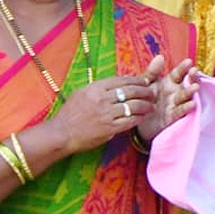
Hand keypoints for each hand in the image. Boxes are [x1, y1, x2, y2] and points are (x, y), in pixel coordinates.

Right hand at [49, 75, 164, 154]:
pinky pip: (129, 121)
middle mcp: (102, 98)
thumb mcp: (82, 93)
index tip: (145, 82)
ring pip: (133, 106)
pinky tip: (143, 117)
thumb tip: (116, 85)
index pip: (122, 80)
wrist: (61, 133)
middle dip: (145, 91)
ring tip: (152, 106)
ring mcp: (107, 114)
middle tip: (153, 93)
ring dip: (146, 105)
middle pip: (131, 91)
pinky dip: (138, 118)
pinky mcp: (109, 128)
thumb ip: (98, 88)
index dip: (137, 81)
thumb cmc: (70, 113)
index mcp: (96, 87)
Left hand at [134, 56, 198, 142]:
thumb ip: (152, 72)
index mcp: (170, 82)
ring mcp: (176, 104)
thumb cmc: (145, 98)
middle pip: (186, 84)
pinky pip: (180, 111)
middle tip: (195, 71)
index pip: (178, 73)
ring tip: (195, 87)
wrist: (139, 119)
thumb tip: (160, 57)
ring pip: (185, 97)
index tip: (188, 61)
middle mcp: (175, 92)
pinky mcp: (173, 117)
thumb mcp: (147, 84)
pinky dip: (186, 108)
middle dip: (191, 78)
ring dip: (190, 92)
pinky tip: (192, 104)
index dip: (183, 68)